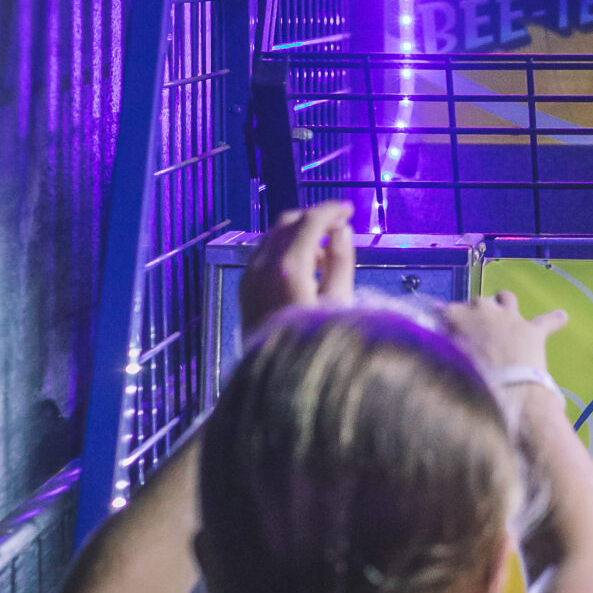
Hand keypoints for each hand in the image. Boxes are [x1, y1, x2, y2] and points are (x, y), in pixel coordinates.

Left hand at [240, 204, 355, 335]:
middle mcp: (263, 266)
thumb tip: (341, 232)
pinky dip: (284, 249)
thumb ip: (341, 262)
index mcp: (289, 267)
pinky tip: (304, 268)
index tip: (348, 210)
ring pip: (273, 236)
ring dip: (298, 234)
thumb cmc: (314, 345)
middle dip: (313, 218)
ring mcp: (250, 276)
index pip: (310, 221)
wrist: (275, 382)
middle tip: (338, 227)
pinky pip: (264, 253)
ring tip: (325, 254)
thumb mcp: (339, 303)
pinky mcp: (245, 287)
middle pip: (287, 222)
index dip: (331, 210)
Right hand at [440, 290, 567, 390]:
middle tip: (475, 329)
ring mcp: (511, 318)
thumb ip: (443, 349)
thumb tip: (443, 346)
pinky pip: (548, 321)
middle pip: (479, 302)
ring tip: (505, 307)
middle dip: (477, 311)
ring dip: (505, 302)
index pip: (447, 310)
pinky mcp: (533, 330)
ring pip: (507, 298)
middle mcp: (485, 310)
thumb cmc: (468, 377)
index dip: (447, 320)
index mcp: (460, 317)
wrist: (504, 388)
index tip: (445, 330)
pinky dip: (554, 320)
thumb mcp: (448, 362)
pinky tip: (562, 317)